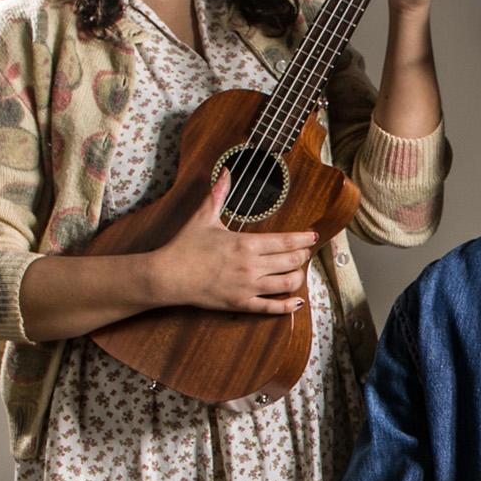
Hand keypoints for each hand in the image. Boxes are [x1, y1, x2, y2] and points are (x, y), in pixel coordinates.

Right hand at [145, 172, 317, 312]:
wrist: (167, 276)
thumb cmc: (184, 246)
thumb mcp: (203, 217)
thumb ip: (218, 194)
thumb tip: (224, 172)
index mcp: (247, 243)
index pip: (287, 241)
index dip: (304, 239)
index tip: (313, 236)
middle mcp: (251, 266)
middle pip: (292, 261)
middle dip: (303, 256)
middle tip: (304, 252)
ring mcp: (247, 287)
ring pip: (287, 284)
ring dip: (298, 277)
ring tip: (297, 271)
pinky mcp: (240, 304)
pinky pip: (271, 308)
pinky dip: (287, 306)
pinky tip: (296, 301)